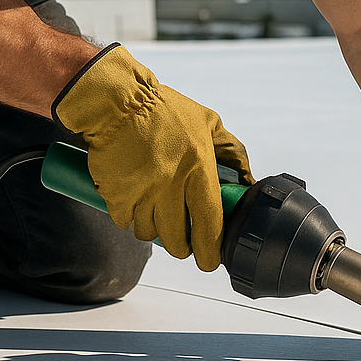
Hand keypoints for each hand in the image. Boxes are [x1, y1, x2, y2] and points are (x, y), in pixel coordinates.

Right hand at [52, 44, 252, 269]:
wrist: (117, 101)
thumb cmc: (164, 110)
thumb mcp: (208, 122)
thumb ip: (231, 151)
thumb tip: (245, 180)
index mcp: (198, 166)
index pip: (210, 223)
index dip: (210, 250)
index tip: (210, 259)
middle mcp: (171, 183)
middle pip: (176, 239)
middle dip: (180, 247)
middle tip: (181, 242)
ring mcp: (141, 191)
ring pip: (148, 233)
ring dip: (152, 228)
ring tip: (154, 210)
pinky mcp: (116, 194)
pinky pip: (124, 222)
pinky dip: (128, 216)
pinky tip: (132, 199)